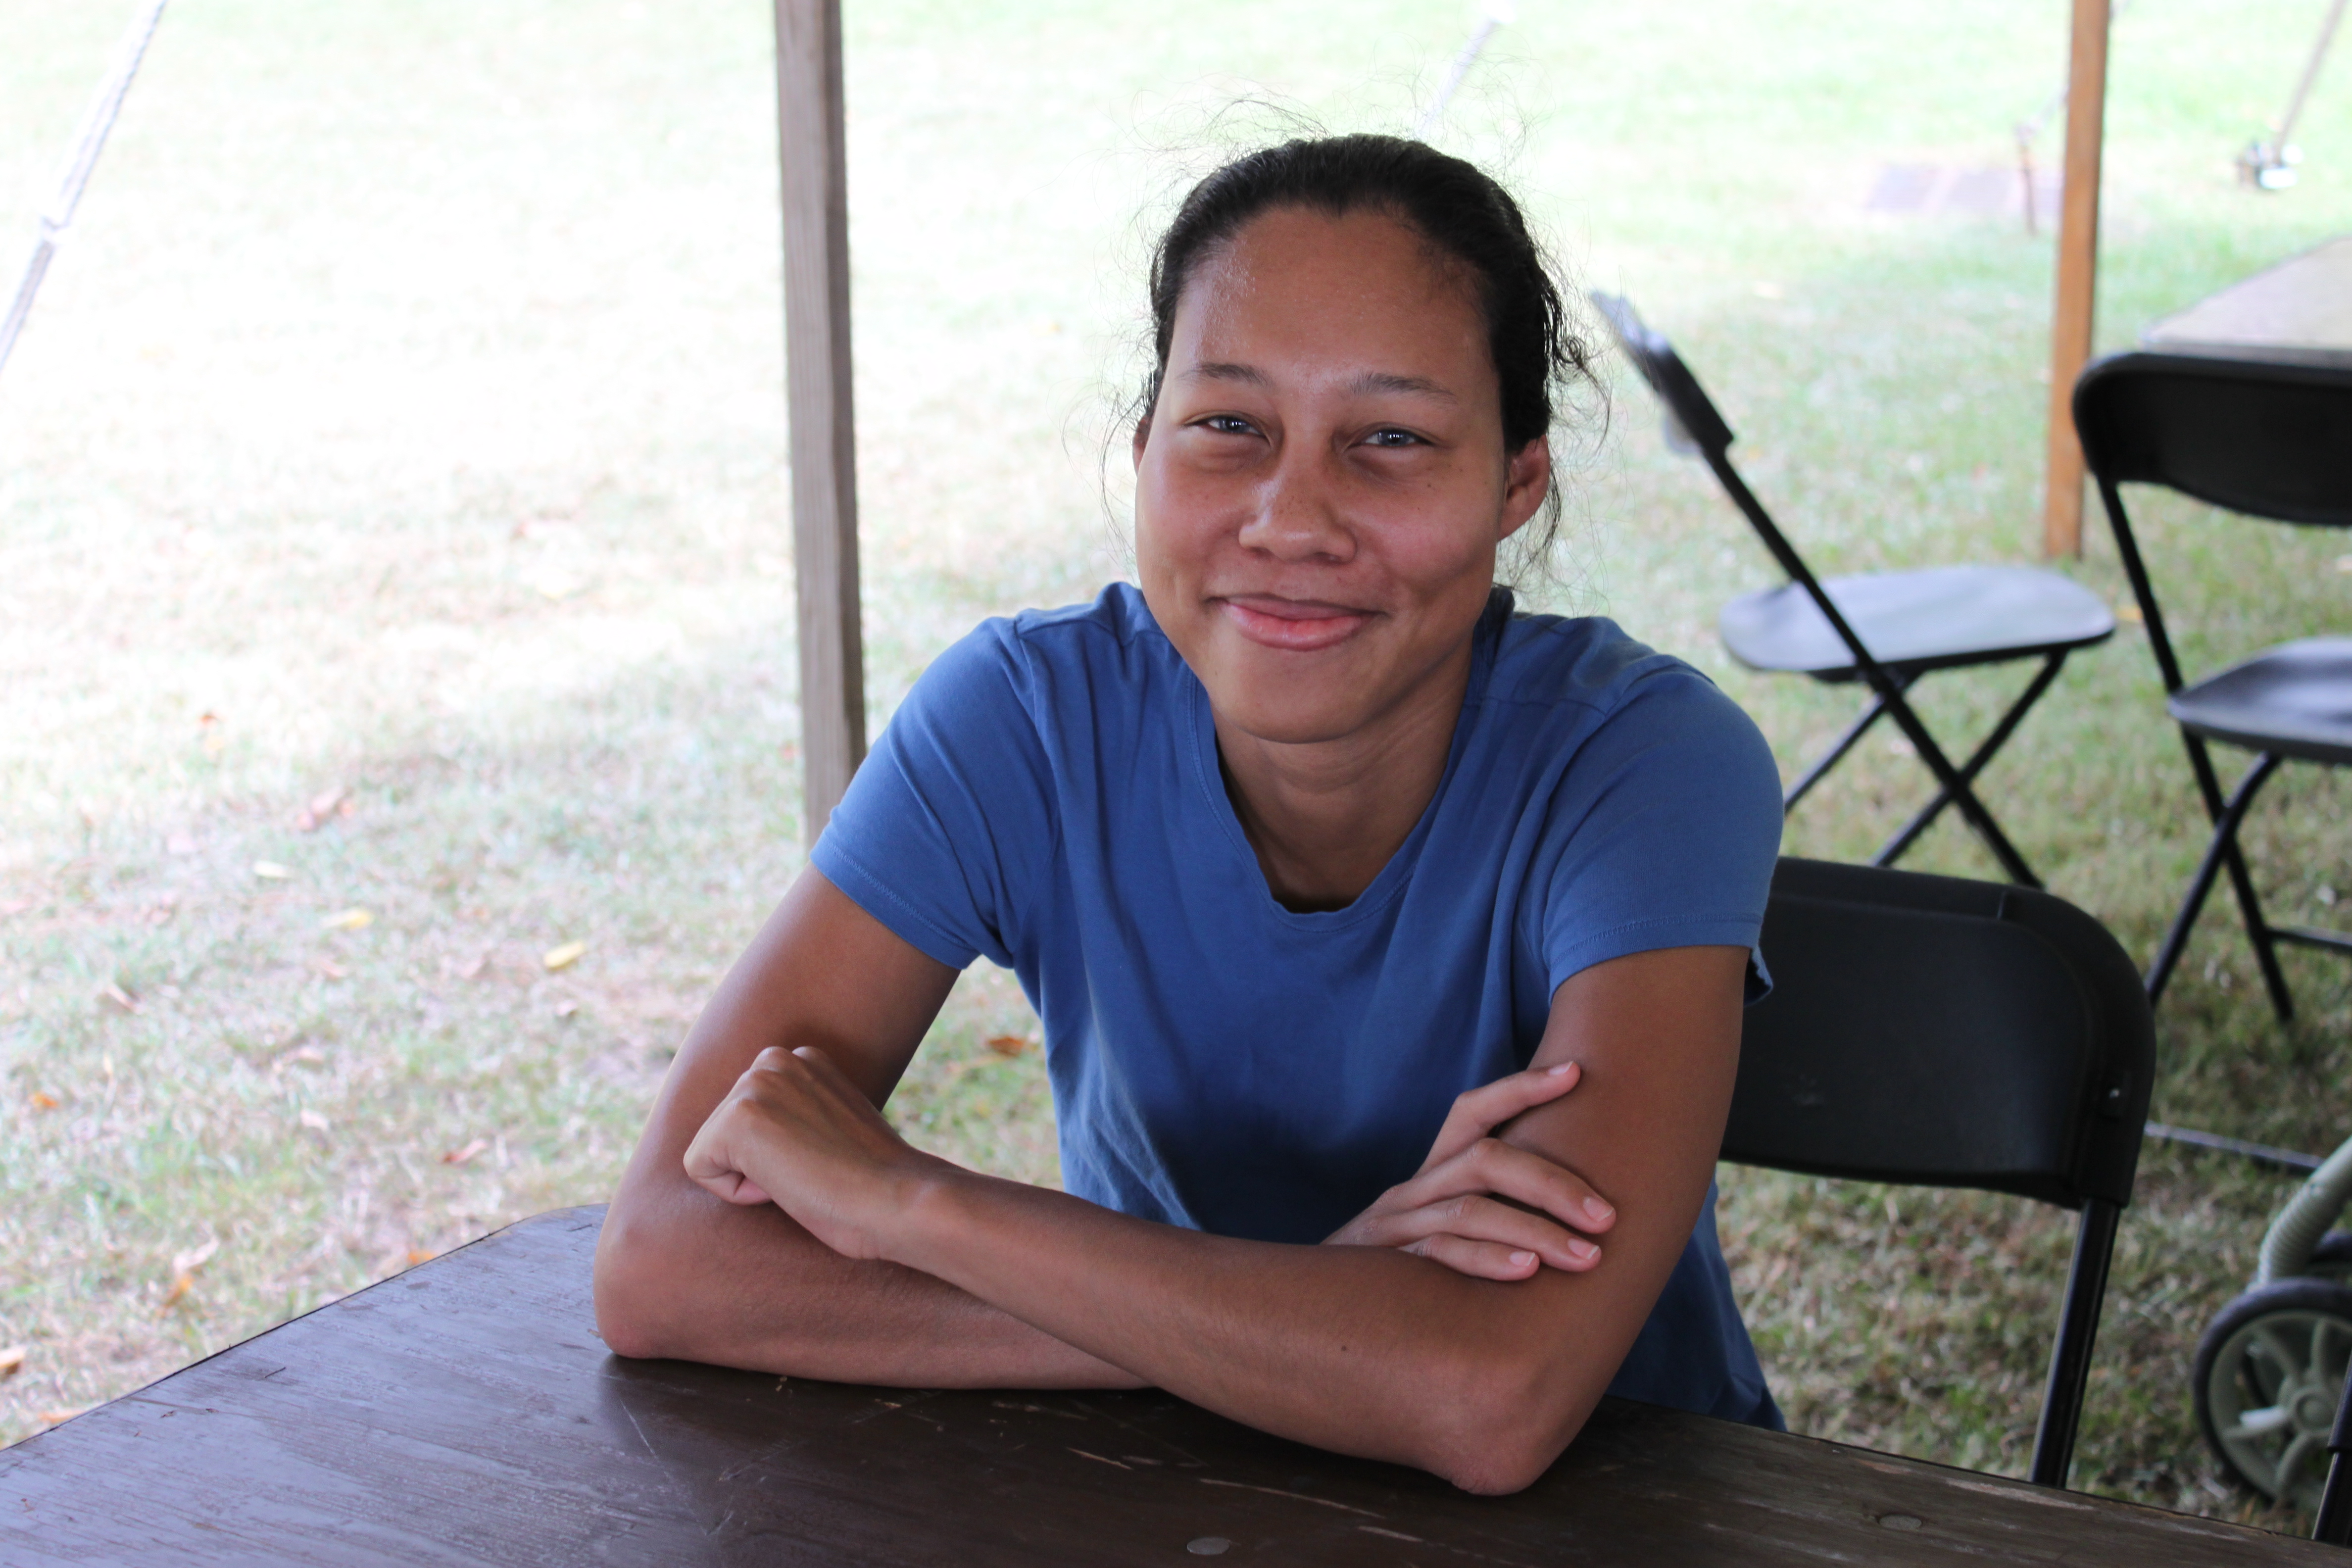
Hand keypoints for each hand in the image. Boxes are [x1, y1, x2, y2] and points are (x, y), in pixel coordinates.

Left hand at [682, 1044, 943, 1261]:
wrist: (897, 1199)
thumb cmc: (874, 1182)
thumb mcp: (832, 1126)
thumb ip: (799, 1112)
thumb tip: (767, 1134)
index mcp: (802, 1057)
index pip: (749, 1118)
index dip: (780, 1153)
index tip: (826, 1159)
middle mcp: (775, 1059)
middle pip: (723, 1132)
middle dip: (759, 1162)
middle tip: (816, 1169)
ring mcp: (755, 1085)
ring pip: (710, 1149)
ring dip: (750, 1176)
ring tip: (805, 1173)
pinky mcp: (737, 1120)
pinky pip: (700, 1169)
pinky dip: (736, 1193)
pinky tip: (786, 1184)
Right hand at [1324, 1061, 1615, 1281]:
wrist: (1322, 1312)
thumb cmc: (1406, 1272)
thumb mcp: (1442, 1229)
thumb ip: (1490, 1213)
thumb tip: (1576, 1212)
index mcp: (1432, 1173)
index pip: (1473, 1111)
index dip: (1521, 1088)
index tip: (1575, 1071)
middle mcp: (1415, 1189)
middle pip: (1485, 1159)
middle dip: (1552, 1184)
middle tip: (1607, 1218)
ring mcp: (1398, 1225)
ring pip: (1471, 1210)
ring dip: (1535, 1230)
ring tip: (1587, 1256)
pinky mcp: (1387, 1265)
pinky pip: (1441, 1253)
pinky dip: (1486, 1259)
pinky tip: (1528, 1271)